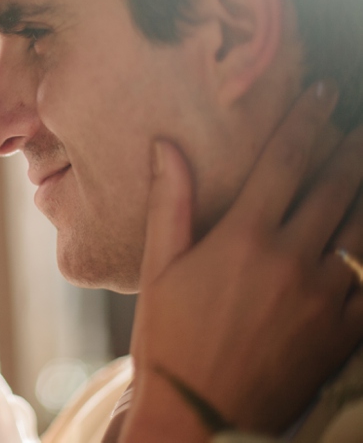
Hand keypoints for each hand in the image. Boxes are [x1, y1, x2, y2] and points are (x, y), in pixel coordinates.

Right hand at [125, 81, 362, 438]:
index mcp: (243, 237)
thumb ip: (170, 201)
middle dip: (352, 145)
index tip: (323, 91)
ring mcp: (324, 296)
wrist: (199, 415)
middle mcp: (291, 258)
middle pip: (336, 185)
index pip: (284, 161)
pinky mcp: (342, 332)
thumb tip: (166, 145)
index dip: (306, 120)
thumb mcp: (158, 268)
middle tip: (360, 121)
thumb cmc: (169, 339)